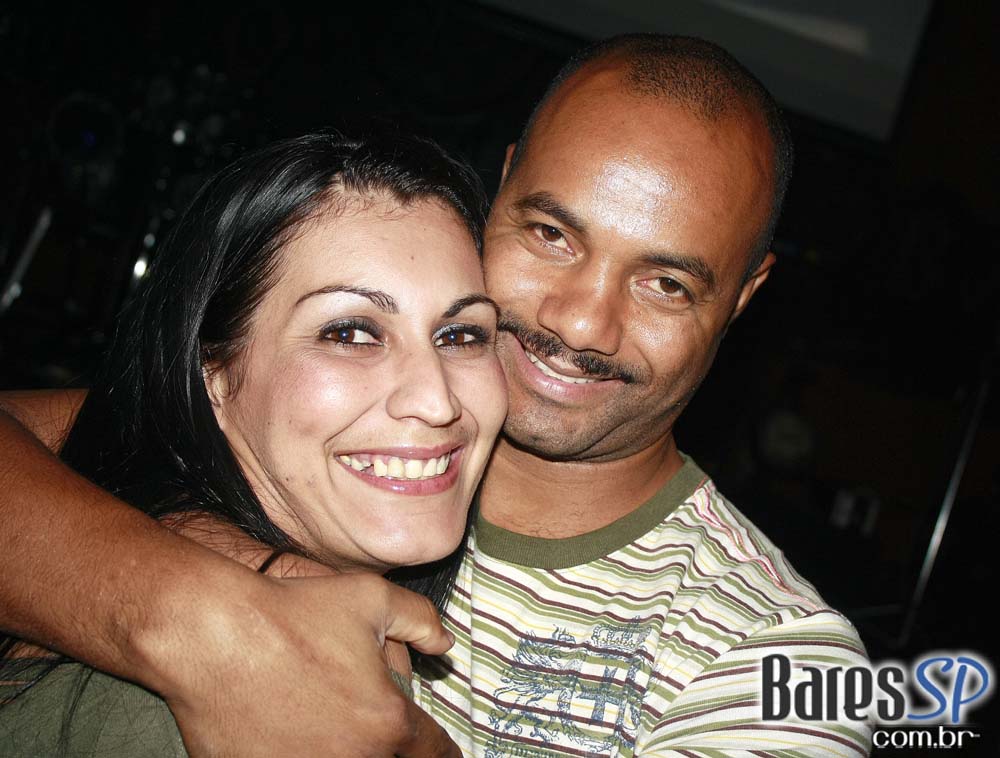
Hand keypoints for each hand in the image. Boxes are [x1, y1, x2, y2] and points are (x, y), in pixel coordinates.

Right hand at [144, 571, 461, 756]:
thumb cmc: (293, 612)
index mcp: (388, 724)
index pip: (436, 753)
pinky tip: (292, 726)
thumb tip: (443, 644)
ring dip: (348, 749)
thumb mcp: (373, 597)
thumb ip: (421, 620)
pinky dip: (302, 750)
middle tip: (370, 717)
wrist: (212, 634)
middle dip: (392, 744)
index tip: (436, 746)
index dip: (441, 749)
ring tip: (327, 717)